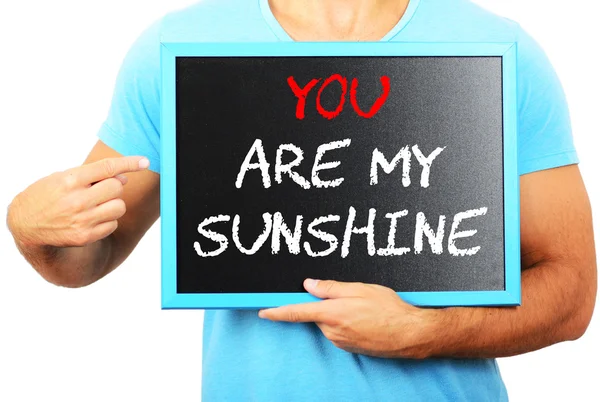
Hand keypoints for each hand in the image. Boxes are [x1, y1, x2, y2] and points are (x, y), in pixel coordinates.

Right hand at [7, 156, 148, 247]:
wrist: (25, 223)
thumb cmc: (48, 194)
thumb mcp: (63, 177)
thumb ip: (92, 176)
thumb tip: (123, 178)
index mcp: (71, 180)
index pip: (107, 168)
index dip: (129, 163)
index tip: (144, 161)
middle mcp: (77, 200)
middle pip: (117, 188)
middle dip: (114, 186)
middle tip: (101, 189)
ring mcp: (82, 220)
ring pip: (119, 207)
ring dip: (113, 204)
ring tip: (97, 204)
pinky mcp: (85, 236)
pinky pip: (113, 224)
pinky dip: (107, 220)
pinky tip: (92, 218)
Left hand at [259, 279, 440, 358]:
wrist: (410, 335)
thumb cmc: (389, 309)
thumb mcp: (360, 289)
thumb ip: (331, 287)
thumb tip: (309, 284)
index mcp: (331, 313)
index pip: (295, 312)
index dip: (276, 311)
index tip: (263, 311)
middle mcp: (332, 330)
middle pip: (316, 314)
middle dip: (327, 304)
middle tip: (350, 296)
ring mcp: (340, 342)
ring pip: (329, 322)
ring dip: (339, 314)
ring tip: (364, 309)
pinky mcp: (349, 348)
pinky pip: (339, 332)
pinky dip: (347, 323)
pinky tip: (366, 319)